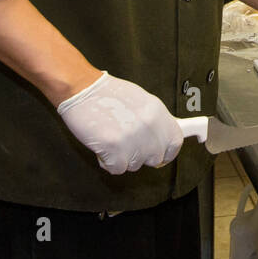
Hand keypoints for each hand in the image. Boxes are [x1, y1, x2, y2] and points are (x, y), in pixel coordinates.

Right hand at [57, 72, 183, 173]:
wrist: (82, 89)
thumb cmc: (108, 94)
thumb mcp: (141, 101)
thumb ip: (154, 120)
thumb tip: (161, 138)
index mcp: (157, 113)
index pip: (175, 142)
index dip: (168, 152)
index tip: (161, 156)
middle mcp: (149, 126)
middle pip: (155, 157)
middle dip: (141, 156)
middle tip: (127, 146)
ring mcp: (132, 138)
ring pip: (135, 165)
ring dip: (123, 158)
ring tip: (112, 140)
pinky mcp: (114, 147)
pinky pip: (118, 169)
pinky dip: (108, 162)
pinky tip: (103, 147)